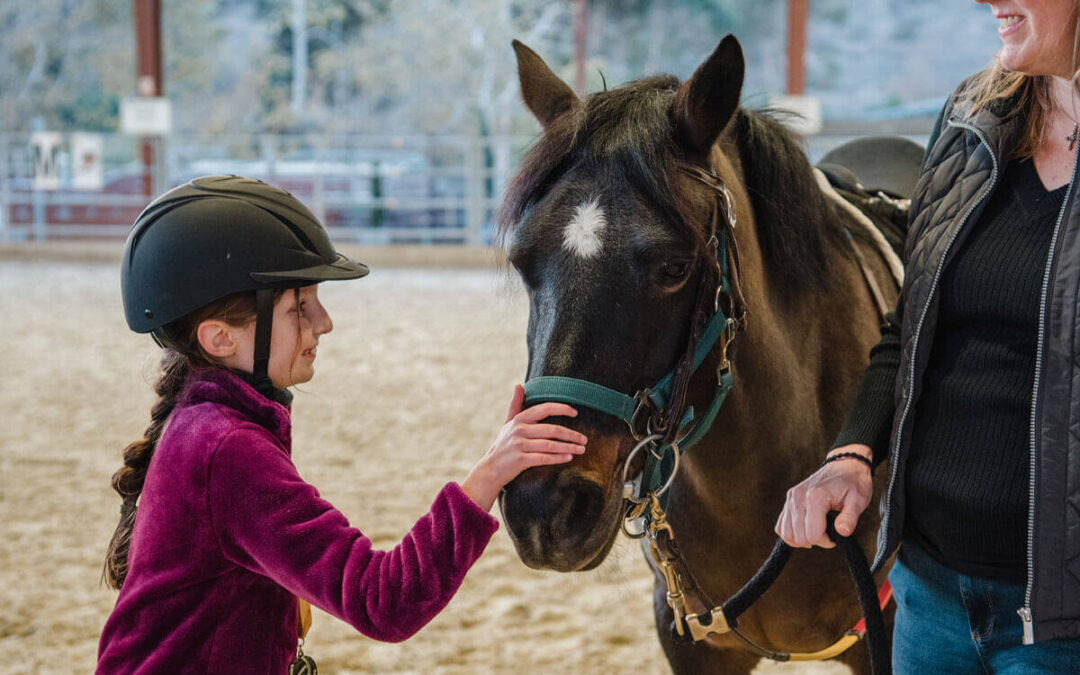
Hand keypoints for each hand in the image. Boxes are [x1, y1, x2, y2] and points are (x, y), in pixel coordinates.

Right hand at [461, 385, 586, 510]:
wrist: (490, 469)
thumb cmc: (503, 444)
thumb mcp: (508, 423)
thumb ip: (515, 405)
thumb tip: (518, 385)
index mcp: (519, 419)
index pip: (544, 409)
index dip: (561, 409)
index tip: (575, 412)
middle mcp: (519, 430)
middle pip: (552, 430)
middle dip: (571, 434)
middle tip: (584, 439)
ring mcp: (519, 445)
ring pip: (550, 445)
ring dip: (569, 447)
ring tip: (581, 449)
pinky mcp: (520, 460)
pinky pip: (544, 458)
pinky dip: (558, 458)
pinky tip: (569, 457)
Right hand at [775, 444, 873, 548]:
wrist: (844, 466)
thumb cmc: (853, 483)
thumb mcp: (858, 500)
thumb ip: (850, 518)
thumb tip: (842, 532)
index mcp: (815, 497)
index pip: (812, 535)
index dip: (826, 541)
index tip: (836, 533)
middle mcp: (798, 497)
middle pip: (799, 537)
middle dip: (815, 541)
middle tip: (828, 532)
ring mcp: (791, 498)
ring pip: (786, 533)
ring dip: (802, 539)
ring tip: (817, 532)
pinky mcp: (788, 500)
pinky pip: (781, 526)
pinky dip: (791, 533)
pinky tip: (805, 530)